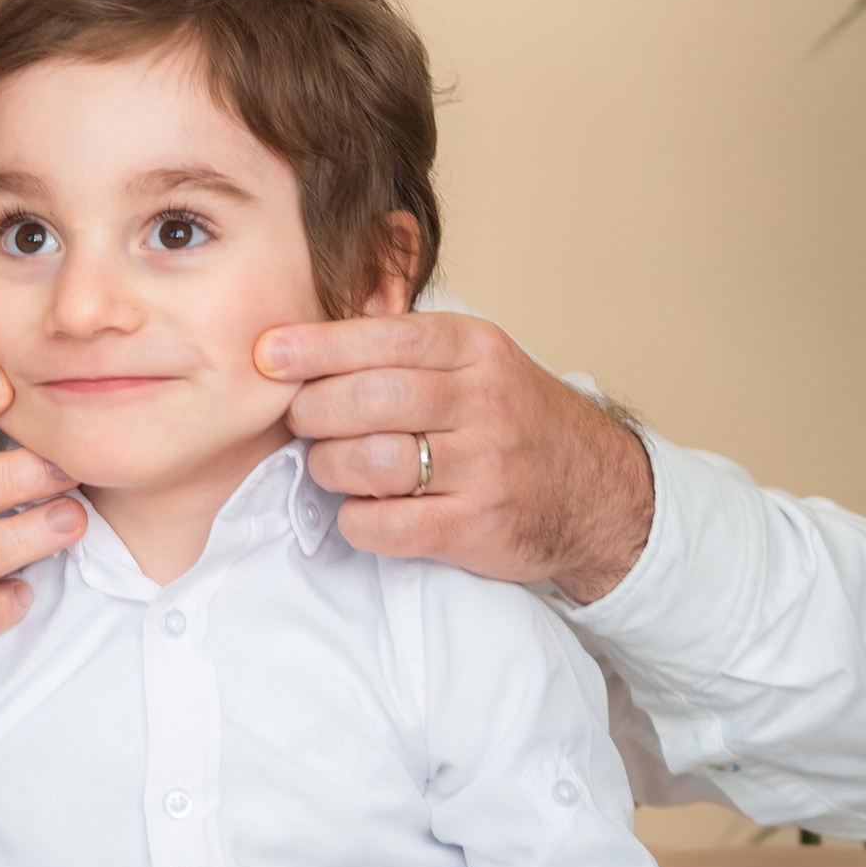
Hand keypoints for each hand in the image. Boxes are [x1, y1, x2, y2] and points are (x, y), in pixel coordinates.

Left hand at [254, 312, 653, 603]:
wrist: (597, 491)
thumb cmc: (512, 420)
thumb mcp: (476, 362)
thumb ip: (403, 348)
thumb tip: (299, 342)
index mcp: (477, 350)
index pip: (386, 338)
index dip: (317, 346)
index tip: (268, 354)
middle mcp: (485, 403)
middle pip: (370, 399)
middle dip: (313, 410)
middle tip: (300, 420)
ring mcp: (485, 468)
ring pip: (373, 462)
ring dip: (330, 466)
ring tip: (331, 465)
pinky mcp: (477, 527)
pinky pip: (388, 526)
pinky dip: (355, 519)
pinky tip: (360, 509)